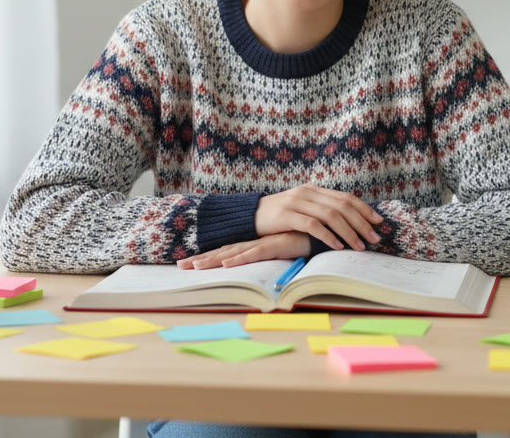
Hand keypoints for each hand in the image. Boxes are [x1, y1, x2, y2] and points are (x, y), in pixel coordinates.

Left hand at [177, 232, 309, 268]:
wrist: (329, 231)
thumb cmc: (310, 242)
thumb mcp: (287, 253)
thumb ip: (276, 258)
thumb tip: (265, 278)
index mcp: (257, 244)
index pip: (228, 251)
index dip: (209, 257)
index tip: (189, 263)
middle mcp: (257, 241)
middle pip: (224, 251)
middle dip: (201, 258)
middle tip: (180, 266)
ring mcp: (266, 242)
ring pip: (234, 252)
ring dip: (213, 259)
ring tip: (193, 266)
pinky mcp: (278, 244)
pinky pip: (256, 252)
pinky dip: (240, 258)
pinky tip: (226, 264)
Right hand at [255, 183, 383, 250]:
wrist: (250, 215)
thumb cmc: (280, 217)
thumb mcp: (302, 208)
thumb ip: (321, 210)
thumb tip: (349, 222)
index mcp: (314, 190)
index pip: (345, 197)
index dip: (364, 209)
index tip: (379, 222)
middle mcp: (308, 193)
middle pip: (342, 206)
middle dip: (361, 223)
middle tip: (374, 238)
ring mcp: (297, 202)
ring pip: (331, 215)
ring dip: (348, 231)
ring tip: (359, 246)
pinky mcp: (287, 216)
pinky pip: (313, 225)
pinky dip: (328, 236)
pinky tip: (337, 246)